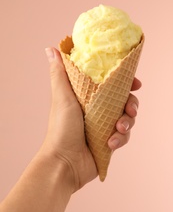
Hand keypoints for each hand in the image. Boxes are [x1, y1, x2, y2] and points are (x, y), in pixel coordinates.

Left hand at [43, 48, 140, 190]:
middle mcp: (98, 110)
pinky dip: (120, 139)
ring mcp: (104, 126)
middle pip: (125, 101)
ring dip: (127, 122)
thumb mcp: (62, 97)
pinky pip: (124, 136)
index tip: (135, 82)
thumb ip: (60, 73)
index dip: (125, 82)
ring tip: (118, 128)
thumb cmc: (61, 128)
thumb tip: (51, 49)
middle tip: (130, 109)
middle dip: (131, 104)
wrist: (65, 162)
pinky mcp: (109, 141)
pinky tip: (110, 143)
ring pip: (127, 118)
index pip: (112, 85)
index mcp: (89, 97)